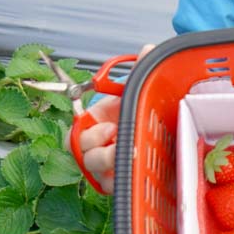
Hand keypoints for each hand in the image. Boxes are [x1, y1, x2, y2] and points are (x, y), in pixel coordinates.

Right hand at [68, 44, 153, 193]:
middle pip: (80, 153)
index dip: (86, 133)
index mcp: (96, 122)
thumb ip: (140, 70)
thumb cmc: (143, 110)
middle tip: (118, 137)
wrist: (160, 130)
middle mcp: (97, 144)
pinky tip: (134, 168)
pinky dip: (118, 177)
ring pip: (93, 169)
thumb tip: (149, 48)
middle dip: (96, 147)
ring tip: (129, 151)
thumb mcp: (140, 89)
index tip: (109, 126)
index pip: (73, 134)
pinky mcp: (116, 180)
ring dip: (108, 160)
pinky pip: (107, 185)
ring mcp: (105, 164)